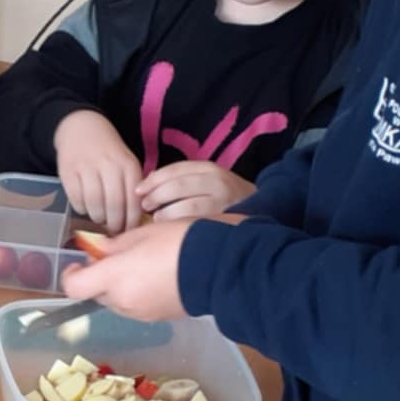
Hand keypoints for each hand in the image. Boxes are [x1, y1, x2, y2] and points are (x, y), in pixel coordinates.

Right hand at [53, 111, 143, 233]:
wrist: (80, 128)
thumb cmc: (108, 152)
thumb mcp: (126, 163)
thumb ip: (132, 187)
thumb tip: (135, 220)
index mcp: (128, 165)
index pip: (133, 202)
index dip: (131, 222)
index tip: (129, 231)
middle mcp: (109, 165)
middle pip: (114, 206)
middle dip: (114, 224)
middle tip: (113, 231)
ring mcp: (87, 168)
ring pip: (94, 205)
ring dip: (97, 218)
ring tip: (100, 218)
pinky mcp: (68, 171)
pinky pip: (76, 200)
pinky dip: (82, 209)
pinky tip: (86, 207)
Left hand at [59, 218, 193, 321]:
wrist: (220, 267)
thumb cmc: (180, 242)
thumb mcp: (143, 233)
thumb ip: (115, 245)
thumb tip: (101, 252)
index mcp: (114, 278)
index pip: (74, 288)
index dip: (70, 275)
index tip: (79, 263)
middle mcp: (123, 302)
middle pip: (97, 294)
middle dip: (101, 277)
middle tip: (117, 256)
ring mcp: (141, 314)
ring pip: (117, 301)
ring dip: (120, 286)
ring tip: (142, 265)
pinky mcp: (158, 318)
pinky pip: (137, 307)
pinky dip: (138, 294)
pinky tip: (157, 277)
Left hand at [138, 159, 254, 221]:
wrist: (261, 209)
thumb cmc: (224, 196)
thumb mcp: (205, 180)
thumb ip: (180, 179)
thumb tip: (148, 182)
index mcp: (210, 169)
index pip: (175, 170)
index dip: (153, 180)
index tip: (138, 190)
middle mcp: (218, 182)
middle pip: (178, 186)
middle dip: (156, 196)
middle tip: (144, 206)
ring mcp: (223, 203)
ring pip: (186, 206)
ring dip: (165, 213)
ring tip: (156, 219)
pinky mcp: (224, 221)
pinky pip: (195, 224)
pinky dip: (178, 226)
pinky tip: (170, 231)